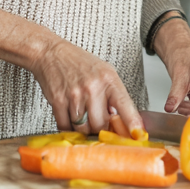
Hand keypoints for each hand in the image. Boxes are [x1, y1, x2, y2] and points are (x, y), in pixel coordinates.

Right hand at [29, 37, 143, 135]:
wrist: (51, 53)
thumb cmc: (78, 63)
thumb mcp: (103, 72)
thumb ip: (113, 95)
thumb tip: (120, 120)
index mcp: (108, 79)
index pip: (125, 105)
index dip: (133, 122)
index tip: (139, 135)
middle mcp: (93, 87)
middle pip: (101, 124)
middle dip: (100, 128)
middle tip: (98, 122)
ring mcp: (75, 95)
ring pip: (83, 129)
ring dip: (83, 128)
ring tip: (83, 115)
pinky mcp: (58, 101)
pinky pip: (66, 127)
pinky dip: (68, 128)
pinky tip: (70, 117)